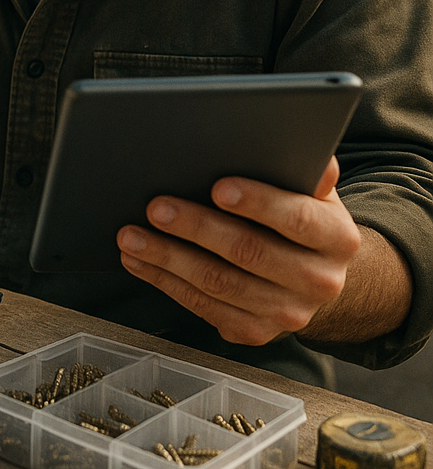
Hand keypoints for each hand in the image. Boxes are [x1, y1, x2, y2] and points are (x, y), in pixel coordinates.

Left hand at [115, 156, 362, 344]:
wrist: (313, 272)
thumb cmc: (299, 213)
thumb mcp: (310, 188)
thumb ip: (303, 165)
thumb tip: (296, 138)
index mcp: (337, 238)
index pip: (297, 219)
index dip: (258, 203)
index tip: (218, 187)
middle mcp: (319, 281)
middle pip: (249, 253)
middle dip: (197, 228)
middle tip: (156, 207)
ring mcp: (287, 312)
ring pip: (218, 284)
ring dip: (168, 258)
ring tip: (131, 235)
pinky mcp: (255, 331)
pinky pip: (204, 307)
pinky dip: (165, 282)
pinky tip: (140, 261)